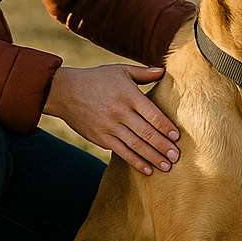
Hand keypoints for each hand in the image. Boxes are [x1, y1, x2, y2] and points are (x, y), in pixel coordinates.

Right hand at [44, 64, 180, 174]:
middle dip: (162, 146)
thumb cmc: (97, 79)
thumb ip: (143, 73)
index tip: (177, 137)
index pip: (152, 113)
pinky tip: (147, 170)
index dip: (165, 126)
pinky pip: (121, 152)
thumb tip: (163, 70)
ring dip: (152, 157)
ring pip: (135, 145)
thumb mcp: (120, 70)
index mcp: (128, 95)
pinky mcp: (100, 138)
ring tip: (166, 167)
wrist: (65, 92)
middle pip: (146, 132)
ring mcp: (109, 127)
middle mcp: (120, 112)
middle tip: (176, 157)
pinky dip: (135, 162)